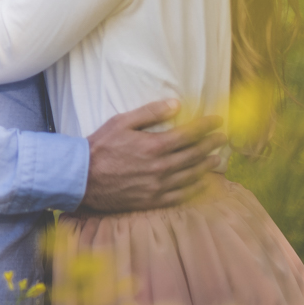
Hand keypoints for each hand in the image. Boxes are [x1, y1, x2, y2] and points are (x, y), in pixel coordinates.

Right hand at [82, 100, 226, 212]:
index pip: (189, 134)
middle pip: (195, 155)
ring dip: (207, 166)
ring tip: (217, 159)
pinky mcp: (152, 200)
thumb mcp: (122, 121)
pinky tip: (201, 184)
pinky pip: (180, 196)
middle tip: (222, 138)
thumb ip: (151, 112)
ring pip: (191, 175)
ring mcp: (158, 186)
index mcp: (155, 145)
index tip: (217, 120)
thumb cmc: (100, 146)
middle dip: (211, 145)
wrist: (82, 177)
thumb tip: (176, 104)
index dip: (206, 126)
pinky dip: (194, 189)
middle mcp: (160, 167)